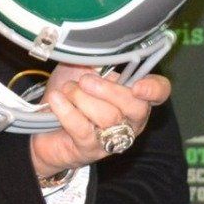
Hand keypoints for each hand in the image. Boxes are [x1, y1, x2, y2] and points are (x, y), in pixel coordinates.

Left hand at [30, 66, 170, 178]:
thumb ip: (96, 60)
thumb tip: (102, 53)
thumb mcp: (82, 68)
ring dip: (81, 98)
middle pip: (135, 107)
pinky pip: (83, 129)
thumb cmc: (69, 95)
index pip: (159, 92)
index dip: (154, 89)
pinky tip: (56, 100)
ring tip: (66, 91)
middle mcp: (130, 120)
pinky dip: (67, 110)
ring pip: (108, 117)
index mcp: (134, 96)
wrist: (43, 125)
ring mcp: (112, 138)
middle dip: (109, 90)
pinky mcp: (90, 150)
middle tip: (85, 80)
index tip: (137, 86)